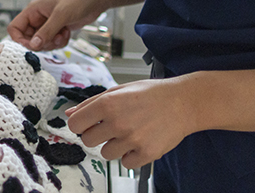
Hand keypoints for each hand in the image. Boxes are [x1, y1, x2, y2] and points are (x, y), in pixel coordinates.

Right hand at [7, 0, 103, 50]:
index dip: (20, 39)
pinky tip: (67, 32)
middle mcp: (38, 18)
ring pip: (42, 43)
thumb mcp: (60, 15)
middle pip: (28, 39)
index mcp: (33, 11)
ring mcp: (48, 25)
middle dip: (41, 43)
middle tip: (52, 39)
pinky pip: (53, 43)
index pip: (15, 28)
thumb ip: (46, 31)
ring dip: (52, 43)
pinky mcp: (57, 30)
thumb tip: (33, 46)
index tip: (32, 46)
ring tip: (62, 33)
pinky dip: (60, 42)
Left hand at [66, 79, 194, 168]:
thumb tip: (70, 114)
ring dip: (115, 146)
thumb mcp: (119, 90)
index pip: (75, 124)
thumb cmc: (152, 94)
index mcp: (108, 103)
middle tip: (113, 127)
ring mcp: (132, 139)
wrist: (183, 102)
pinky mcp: (146, 153)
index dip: (80, 125)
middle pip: (88, 141)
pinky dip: (131, 155)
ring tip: (130, 132)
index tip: (88, 124)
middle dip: (97, 135)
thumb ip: (92, 103)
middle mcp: (118, 122)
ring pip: (106, 154)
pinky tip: (140, 141)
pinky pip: (126, 163)